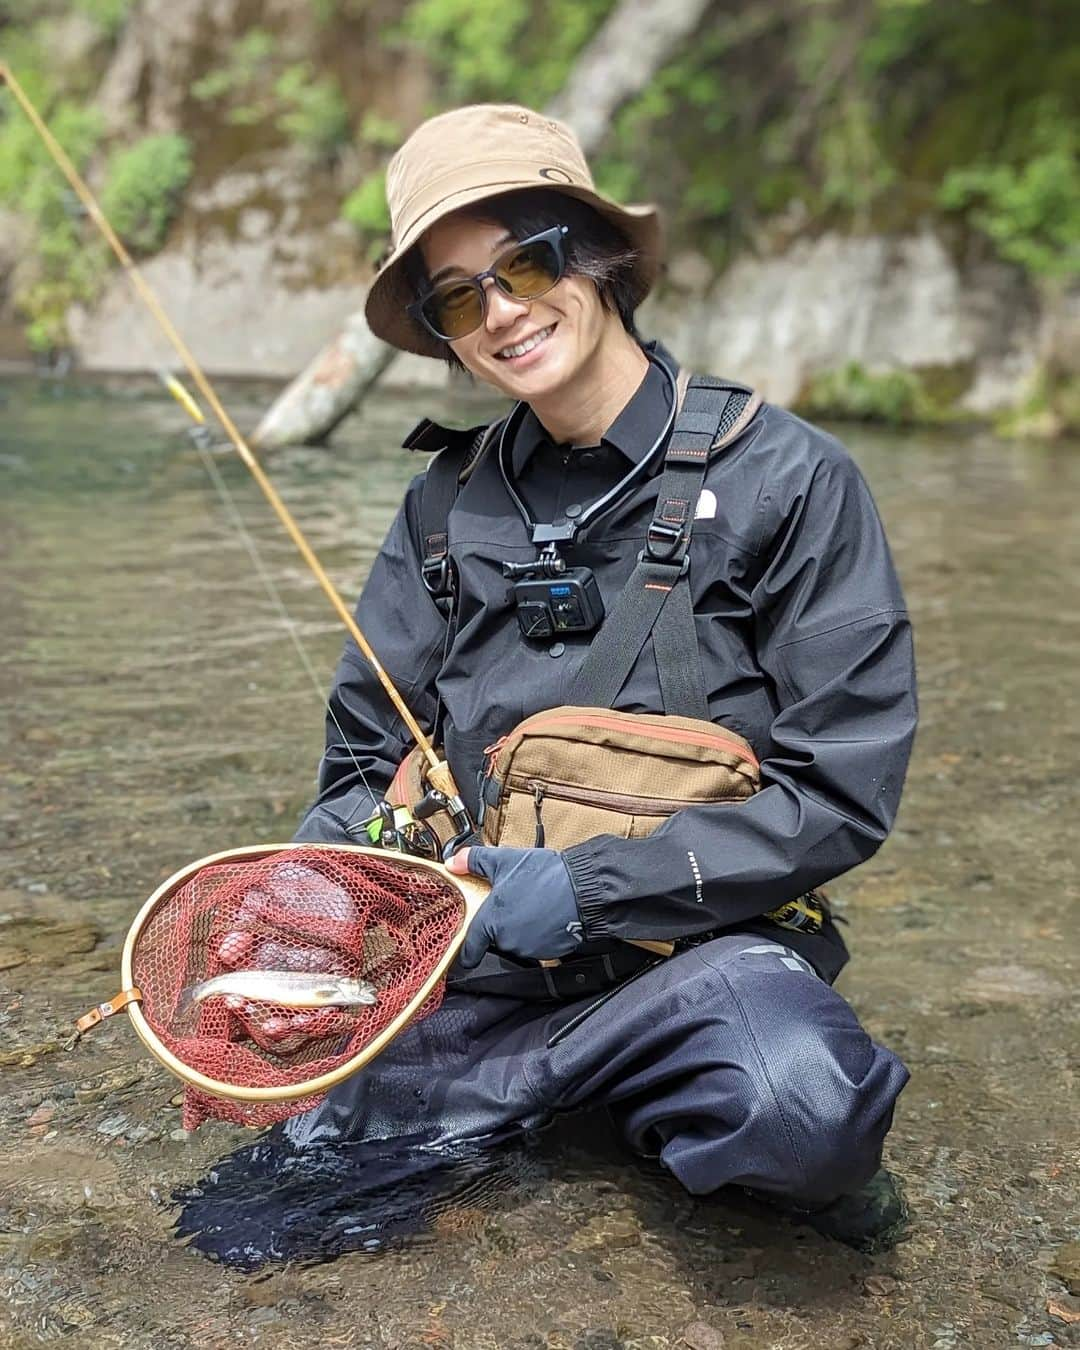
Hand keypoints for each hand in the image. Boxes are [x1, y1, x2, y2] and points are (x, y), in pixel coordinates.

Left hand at [447, 846, 583, 967]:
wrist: (582, 888)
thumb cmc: (545, 876)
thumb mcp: (503, 861)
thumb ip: (473, 861)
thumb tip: (453, 862)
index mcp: (491, 921)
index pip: (470, 949)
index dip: (467, 950)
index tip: (468, 950)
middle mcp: (507, 940)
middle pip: (496, 939)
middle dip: (502, 924)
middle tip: (514, 903)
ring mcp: (529, 948)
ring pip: (518, 941)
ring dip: (522, 928)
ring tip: (534, 905)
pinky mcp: (549, 952)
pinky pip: (538, 945)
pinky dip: (540, 934)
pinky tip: (546, 915)